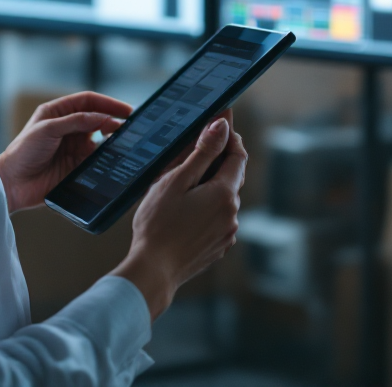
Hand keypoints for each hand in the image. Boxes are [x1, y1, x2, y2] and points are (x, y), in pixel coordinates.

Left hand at [0, 92, 131, 212]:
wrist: (13, 184)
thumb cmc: (23, 151)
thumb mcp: (47, 129)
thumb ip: (75, 121)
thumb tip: (102, 117)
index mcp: (58, 113)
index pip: (88, 101)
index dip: (108, 103)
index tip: (126, 110)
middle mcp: (69, 128)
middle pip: (98, 120)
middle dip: (115, 121)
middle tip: (132, 127)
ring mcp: (74, 148)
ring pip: (101, 141)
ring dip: (114, 141)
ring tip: (128, 143)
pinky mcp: (77, 167)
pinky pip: (97, 161)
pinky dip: (108, 159)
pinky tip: (117, 160)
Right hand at [113, 109, 246, 320]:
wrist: (153, 270)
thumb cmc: (158, 222)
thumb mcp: (176, 180)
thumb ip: (202, 152)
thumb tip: (221, 126)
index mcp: (224, 194)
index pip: (238, 155)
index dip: (230, 136)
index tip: (219, 122)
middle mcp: (232, 214)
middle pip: (232, 176)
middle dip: (218, 158)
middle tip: (197, 144)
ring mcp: (226, 233)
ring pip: (223, 198)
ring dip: (210, 184)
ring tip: (182, 181)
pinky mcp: (217, 246)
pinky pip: (217, 217)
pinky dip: (206, 205)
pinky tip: (184, 208)